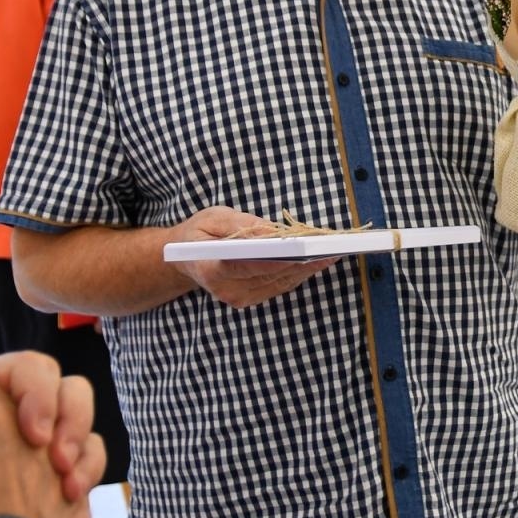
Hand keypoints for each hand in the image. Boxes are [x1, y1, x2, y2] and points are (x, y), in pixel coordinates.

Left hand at [0, 370, 96, 517]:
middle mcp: (7, 406)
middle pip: (36, 368)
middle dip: (43, 398)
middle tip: (38, 438)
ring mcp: (45, 430)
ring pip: (75, 394)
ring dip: (75, 427)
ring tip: (62, 469)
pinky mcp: (70, 461)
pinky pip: (94, 446)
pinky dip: (88, 468)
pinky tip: (71, 497)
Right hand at [173, 205, 339, 308]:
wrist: (186, 259)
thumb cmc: (199, 233)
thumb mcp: (214, 218)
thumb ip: (243, 225)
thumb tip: (274, 232)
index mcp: (209, 268)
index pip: (244, 266)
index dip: (273, 260)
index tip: (299, 252)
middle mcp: (225, 290)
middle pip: (269, 275)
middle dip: (301, 260)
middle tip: (328, 245)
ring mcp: (239, 298)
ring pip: (280, 282)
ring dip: (307, 268)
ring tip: (332, 251)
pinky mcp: (251, 300)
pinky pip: (281, 285)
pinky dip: (300, 272)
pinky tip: (319, 260)